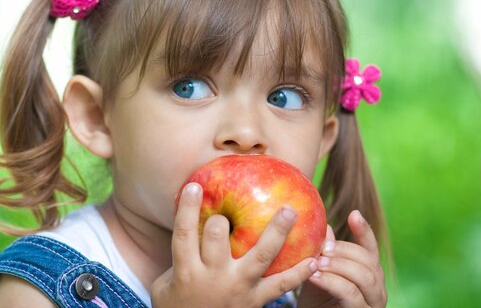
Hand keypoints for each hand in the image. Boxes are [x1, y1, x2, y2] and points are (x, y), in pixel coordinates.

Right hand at [151, 183, 317, 307]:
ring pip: (260, 256)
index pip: (184, 233)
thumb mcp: (167, 281)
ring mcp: (238, 289)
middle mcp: (213, 278)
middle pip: (218, 238)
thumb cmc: (178, 304)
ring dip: (276, 231)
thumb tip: (186, 213)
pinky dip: (298, 273)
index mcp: (186, 271)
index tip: (193, 185)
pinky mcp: (256, 302)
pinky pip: (281, 285)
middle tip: (232, 203)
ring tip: (290, 210)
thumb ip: (181, 253)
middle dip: (223, 219)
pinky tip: (313, 259)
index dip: (187, 208)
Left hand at [297, 211, 386, 307]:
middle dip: (344, 250)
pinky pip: (351, 294)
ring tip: (317, 262)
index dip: (364, 230)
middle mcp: (376, 287)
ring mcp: (373, 302)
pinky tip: (314, 276)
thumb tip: (323, 225)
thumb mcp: (318, 271)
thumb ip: (323, 252)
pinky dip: (332, 282)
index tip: (354, 214)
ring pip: (364, 276)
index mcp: (368, 272)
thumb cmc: (316, 298)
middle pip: (368, 260)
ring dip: (338, 266)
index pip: (370, 248)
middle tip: (322, 247)